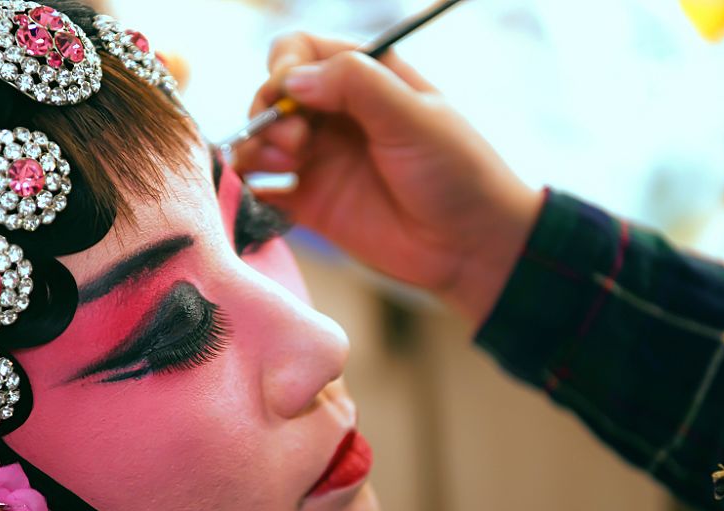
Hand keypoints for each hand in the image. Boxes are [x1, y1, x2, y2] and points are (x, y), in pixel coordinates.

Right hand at [234, 33, 542, 327]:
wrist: (472, 246)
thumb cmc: (458, 173)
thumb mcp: (414, 116)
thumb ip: (356, 85)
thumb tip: (292, 80)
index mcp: (365, 80)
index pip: (301, 52)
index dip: (284, 66)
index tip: (288, 91)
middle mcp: (336, 116)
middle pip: (272, 97)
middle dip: (269, 113)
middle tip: (296, 143)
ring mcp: (321, 161)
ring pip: (261, 141)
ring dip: (257, 148)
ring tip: (285, 166)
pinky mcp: (311, 206)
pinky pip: (264, 191)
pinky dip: (251, 190)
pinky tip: (262, 195)